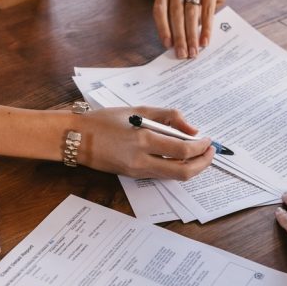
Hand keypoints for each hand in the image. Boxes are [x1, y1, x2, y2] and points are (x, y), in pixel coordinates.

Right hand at [79, 106, 214, 179]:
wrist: (76, 137)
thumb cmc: (105, 120)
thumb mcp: (139, 109)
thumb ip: (169, 117)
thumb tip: (192, 129)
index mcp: (144, 139)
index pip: (184, 150)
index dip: (201, 147)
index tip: (208, 140)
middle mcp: (142, 159)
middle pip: (184, 172)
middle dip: (203, 163)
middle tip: (210, 152)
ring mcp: (137, 171)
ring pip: (174, 176)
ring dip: (191, 166)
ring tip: (198, 154)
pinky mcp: (133, 176)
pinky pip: (161, 174)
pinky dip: (175, 166)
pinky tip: (178, 156)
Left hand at [153, 0, 226, 58]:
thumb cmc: (190, 0)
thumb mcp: (179, 7)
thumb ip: (174, 22)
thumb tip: (174, 46)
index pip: (160, 10)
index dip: (163, 28)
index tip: (168, 45)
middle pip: (176, 13)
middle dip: (179, 36)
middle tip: (182, 54)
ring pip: (191, 13)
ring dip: (192, 35)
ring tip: (193, 51)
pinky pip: (207, 11)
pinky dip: (206, 28)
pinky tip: (204, 41)